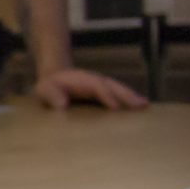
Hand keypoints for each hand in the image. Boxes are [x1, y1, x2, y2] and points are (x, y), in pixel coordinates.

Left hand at [32, 66, 148, 111]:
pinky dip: (129, 101)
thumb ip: (51, 95)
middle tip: (141, 104)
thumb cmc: (49, 88)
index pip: (97, 86)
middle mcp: (95, 82)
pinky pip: (118, 96)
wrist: (53, 80)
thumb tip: (61, 104)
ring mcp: (101, 87)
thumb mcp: (44, 89)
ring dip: (132, 97)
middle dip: (127, 94)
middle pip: (113, 86)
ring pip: (119, 90)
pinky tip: (140, 108)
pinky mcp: (103, 94)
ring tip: (145, 106)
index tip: (115, 107)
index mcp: (81, 80)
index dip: (106, 95)